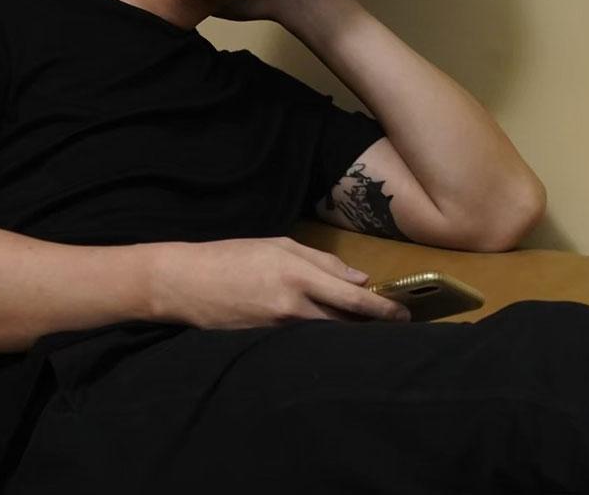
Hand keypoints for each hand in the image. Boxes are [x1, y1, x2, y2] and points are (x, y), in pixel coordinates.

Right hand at [150, 236, 411, 328]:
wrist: (184, 283)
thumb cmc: (231, 256)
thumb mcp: (277, 245)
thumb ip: (321, 260)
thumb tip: (358, 277)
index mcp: (298, 274)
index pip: (352, 297)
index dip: (382, 309)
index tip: (404, 315)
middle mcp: (293, 305)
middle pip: (344, 322)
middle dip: (370, 326)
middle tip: (393, 327)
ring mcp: (278, 329)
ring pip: (325, 335)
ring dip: (345, 333)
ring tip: (363, 331)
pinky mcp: (265, 344)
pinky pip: (302, 343)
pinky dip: (319, 338)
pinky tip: (327, 337)